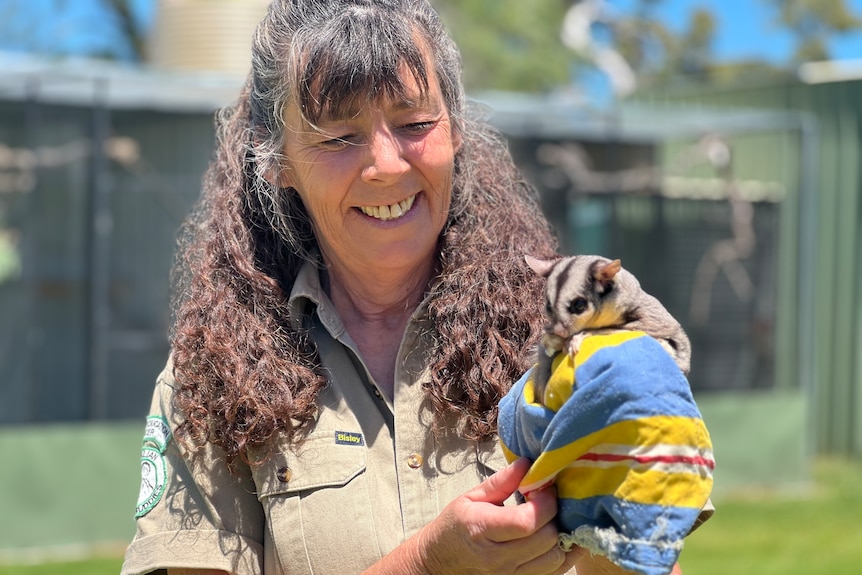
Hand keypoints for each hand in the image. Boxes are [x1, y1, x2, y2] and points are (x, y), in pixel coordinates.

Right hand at [414, 457, 584, 573]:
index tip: (546, 488)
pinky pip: (554, 572)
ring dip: (561, 536)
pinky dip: (563, 555)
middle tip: (549, 501)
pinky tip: (560, 538)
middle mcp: (498, 558)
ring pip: (555, 559)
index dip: (545, 503)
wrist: (440, 560)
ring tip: (552, 519)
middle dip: (555, 516)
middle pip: (546, 540)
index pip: (527, 522)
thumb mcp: (471, 497)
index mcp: (482, 529)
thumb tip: (527, 463)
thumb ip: (501, 482)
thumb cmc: (455, 526)